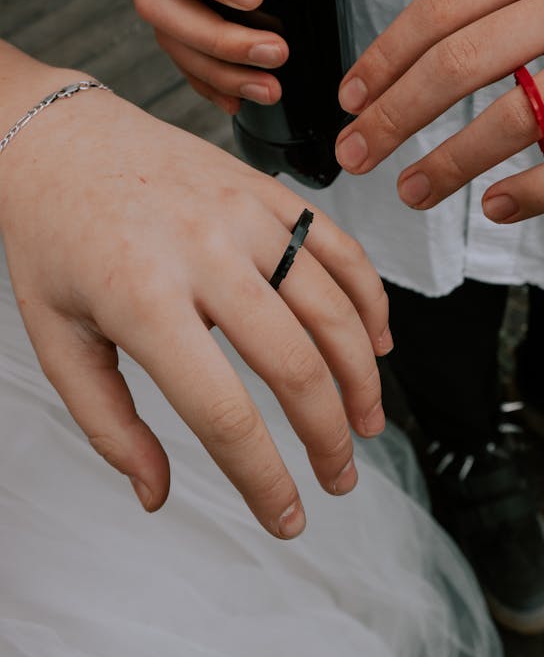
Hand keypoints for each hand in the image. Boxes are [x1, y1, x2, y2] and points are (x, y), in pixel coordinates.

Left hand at [0, 63, 389, 537]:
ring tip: (367, 421)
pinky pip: (338, 247)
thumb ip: (107, 424)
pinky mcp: (266, 189)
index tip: (288, 518)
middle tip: (339, 477)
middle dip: (330, 437)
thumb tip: (156, 492)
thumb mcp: (55, 339)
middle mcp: (204, 254)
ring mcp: (243, 214)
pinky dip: (369, 297)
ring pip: (333, 306)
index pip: (225, 414)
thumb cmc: (52, 238)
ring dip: (363, 376)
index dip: (266, 480)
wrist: (58, 138)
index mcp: (143, 300)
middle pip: (297, 365)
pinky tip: (376, 341)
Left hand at [335, 0, 543, 220]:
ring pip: (515, 118)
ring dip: (448, 164)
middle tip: (354, 155)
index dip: (384, 57)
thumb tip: (445, 45)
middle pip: (459, 63)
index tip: (349, 98)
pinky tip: (497, 209)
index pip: (442, 7)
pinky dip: (535, 192)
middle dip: (392, 116)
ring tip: (411, 193)